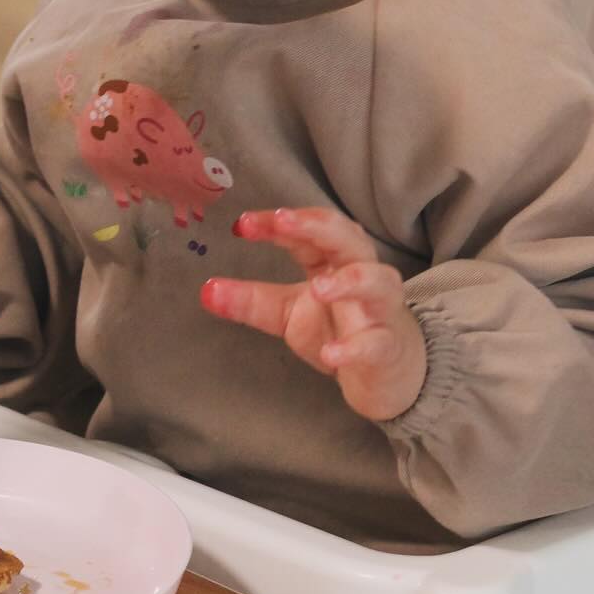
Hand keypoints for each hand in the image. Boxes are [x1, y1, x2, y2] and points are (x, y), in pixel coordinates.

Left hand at [200, 208, 426, 421]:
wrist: (386, 372)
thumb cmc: (340, 327)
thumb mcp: (288, 313)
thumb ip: (251, 300)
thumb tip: (206, 290)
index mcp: (334, 259)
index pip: (308, 231)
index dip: (277, 224)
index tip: (241, 225)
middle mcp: (362, 274)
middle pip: (349, 238)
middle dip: (316, 225)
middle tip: (282, 221)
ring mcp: (380, 310)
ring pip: (378, 282)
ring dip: (350, 281)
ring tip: (318, 289)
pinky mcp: (387, 347)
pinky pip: (377, 343)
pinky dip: (355, 347)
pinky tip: (331, 355)